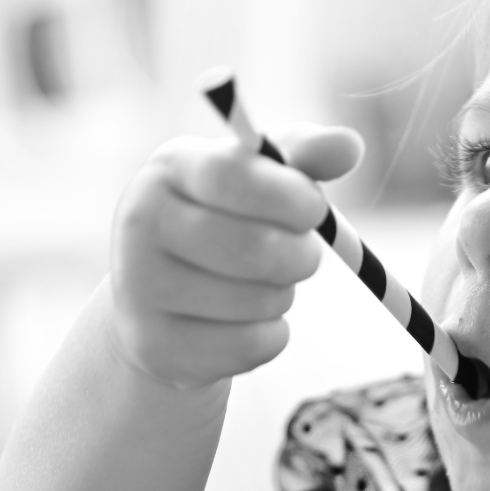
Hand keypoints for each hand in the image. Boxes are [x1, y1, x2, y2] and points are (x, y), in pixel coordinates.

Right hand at [109, 123, 363, 388]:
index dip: (289, 196)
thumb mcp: (261, 180)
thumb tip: (350, 144)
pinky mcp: (154, 346)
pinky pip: (253, 346)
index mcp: (168, 169)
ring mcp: (140, 288)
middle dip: (300, 256)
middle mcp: (140, 223)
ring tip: (261, 284)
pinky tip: (244, 322)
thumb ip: (306, 157)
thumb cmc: (227, 221)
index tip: (316, 210)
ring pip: (258, 302)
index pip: (232, 176)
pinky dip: (270, 336)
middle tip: (303, 255)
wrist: (161, 298)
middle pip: (253, 248)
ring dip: (283, 296)